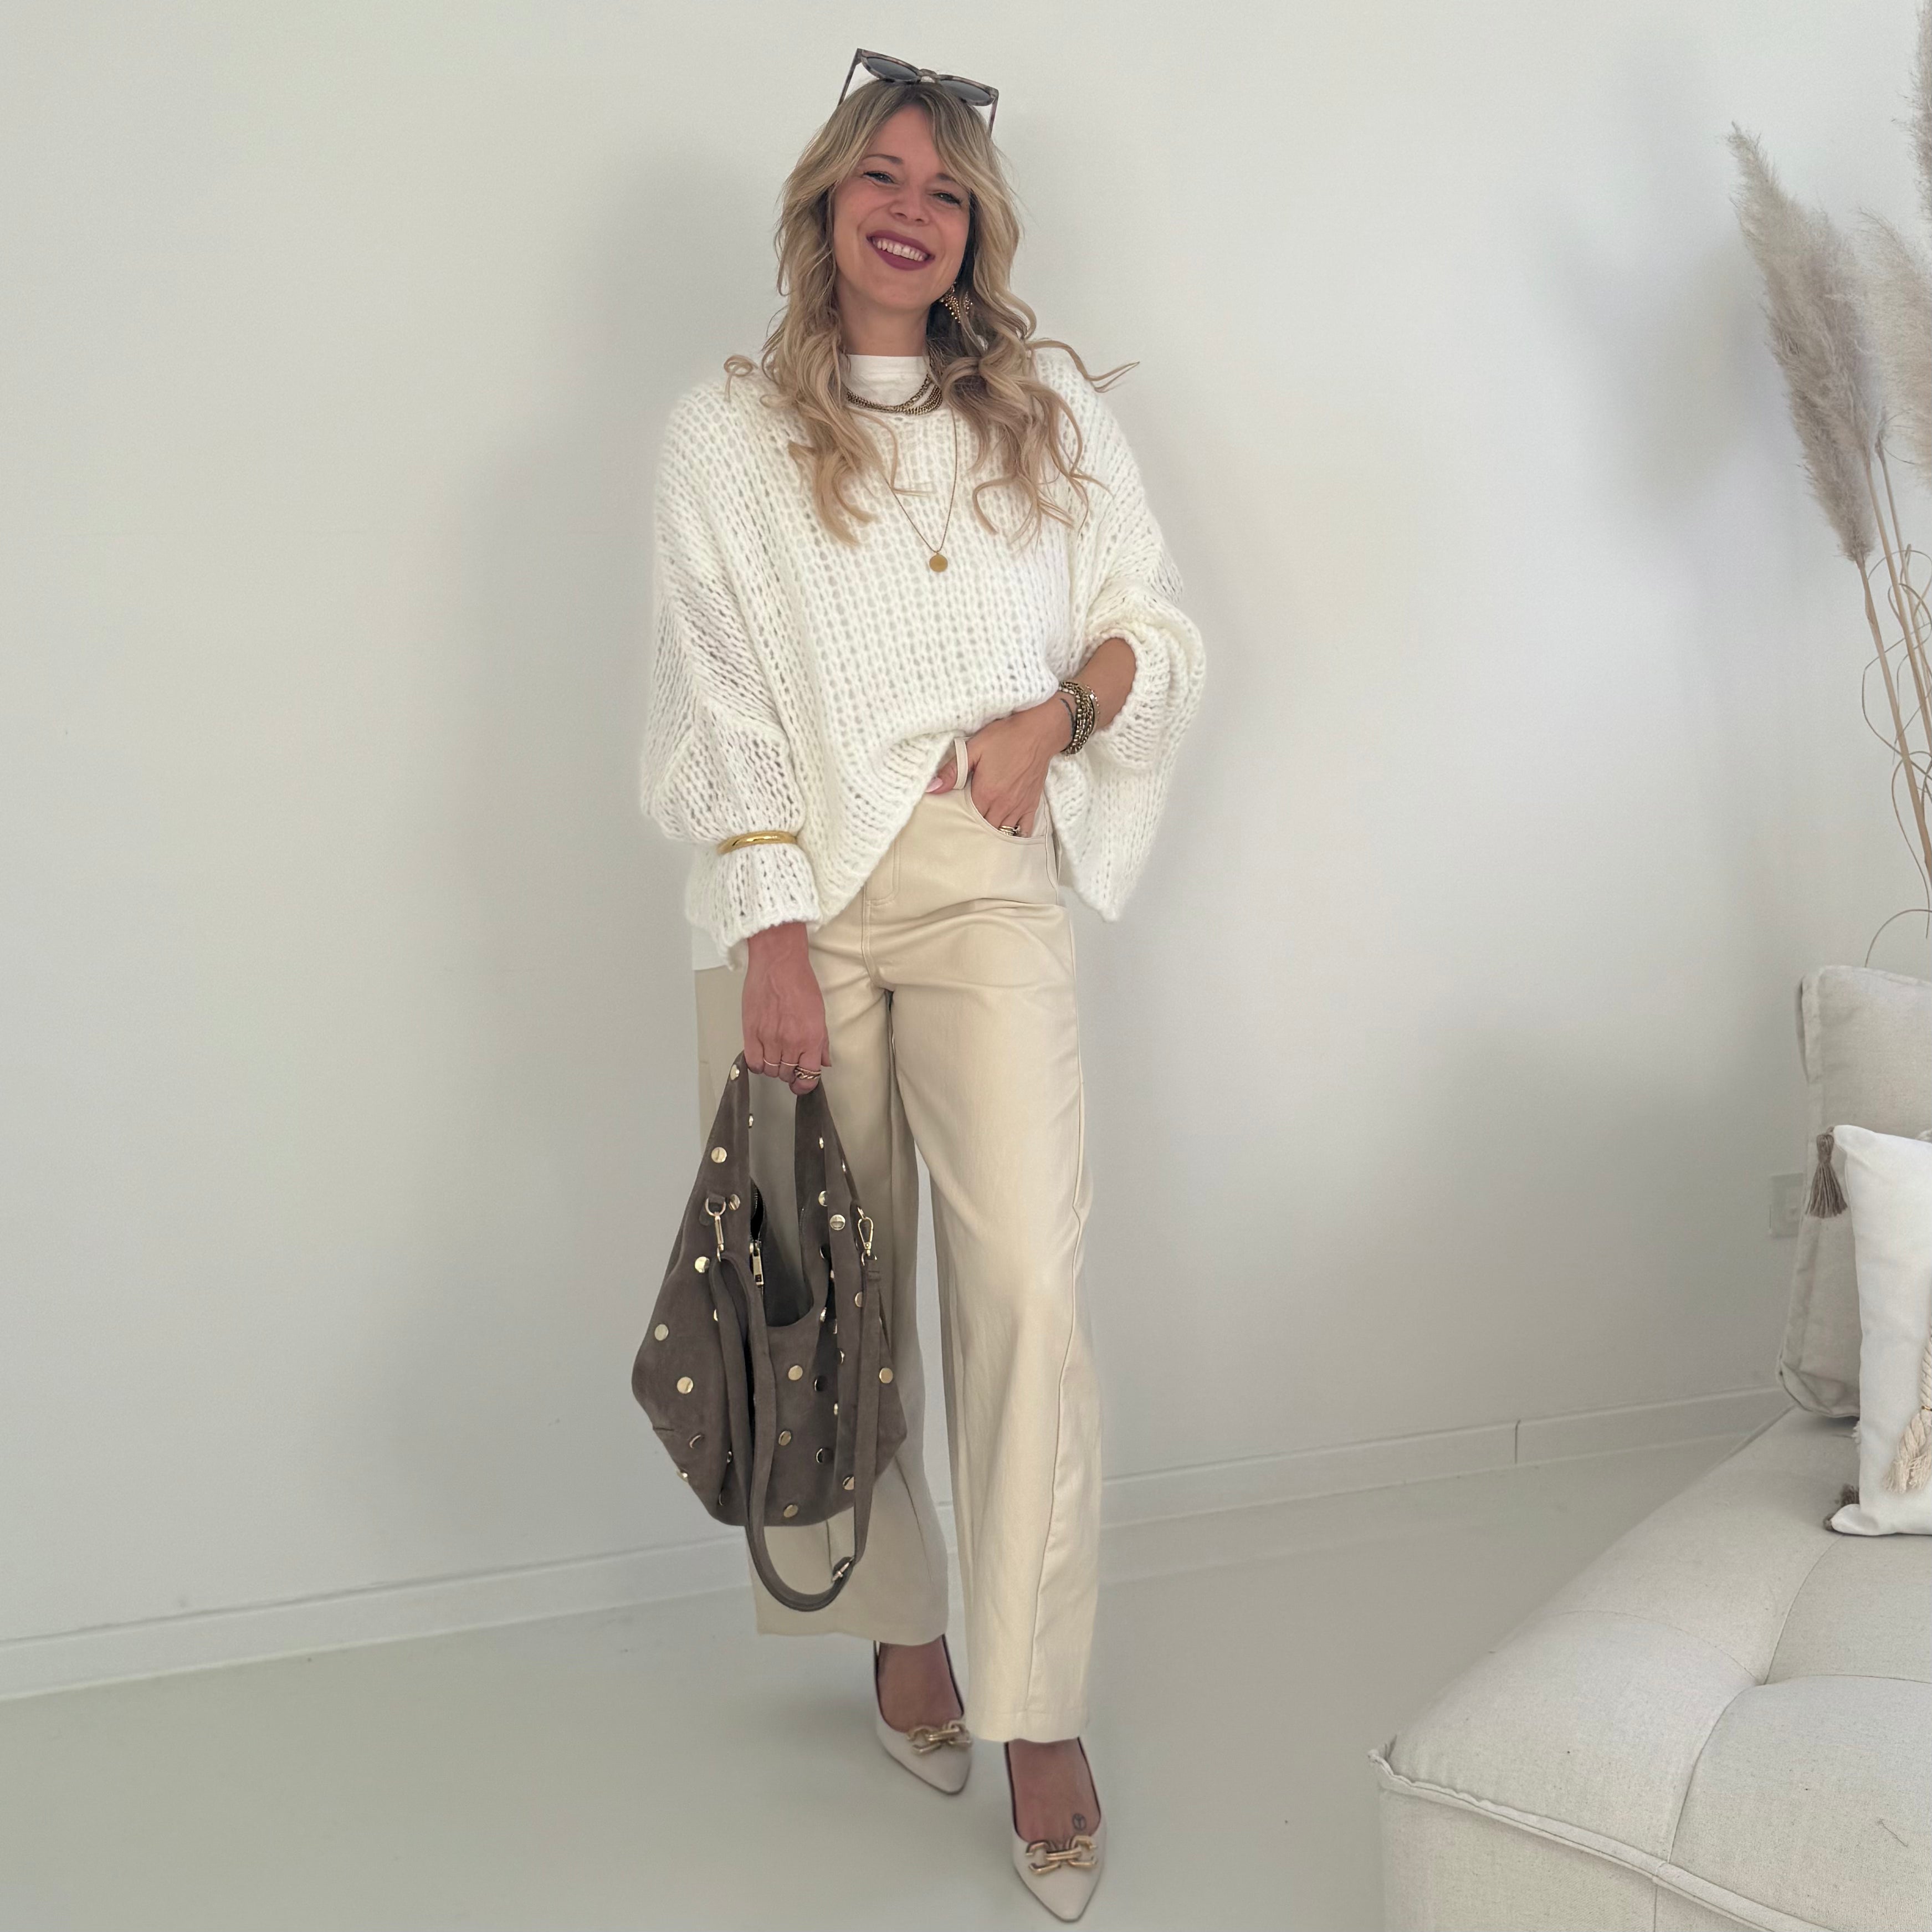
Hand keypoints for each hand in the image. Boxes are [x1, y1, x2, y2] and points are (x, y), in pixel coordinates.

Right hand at [742, 923, 829, 1095]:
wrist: (778, 962)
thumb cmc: (799, 981)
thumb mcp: (819, 1013)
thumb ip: (821, 1041)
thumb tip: (823, 1061)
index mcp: (811, 1038)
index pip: (808, 1076)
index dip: (805, 1084)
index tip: (803, 1082)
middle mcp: (791, 1042)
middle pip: (787, 1074)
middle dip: (789, 1072)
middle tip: (789, 1061)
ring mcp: (769, 1038)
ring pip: (770, 1071)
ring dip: (773, 1067)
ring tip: (775, 1054)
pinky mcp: (751, 1032)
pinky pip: (753, 1062)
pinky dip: (757, 1064)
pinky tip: (761, 1054)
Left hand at [924, 697, 1067, 833]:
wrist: (1038, 732)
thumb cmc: (1005, 737)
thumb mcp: (974, 748)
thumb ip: (952, 771)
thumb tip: (931, 788)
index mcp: (986, 793)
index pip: (968, 818)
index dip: (959, 820)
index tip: (952, 820)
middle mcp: (1003, 804)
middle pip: (985, 828)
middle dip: (975, 830)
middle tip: (965, 829)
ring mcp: (1019, 806)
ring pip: (1003, 831)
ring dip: (992, 833)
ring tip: (982, 834)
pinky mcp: (1032, 803)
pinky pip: (1024, 829)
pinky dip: (1015, 834)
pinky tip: (1008, 833)